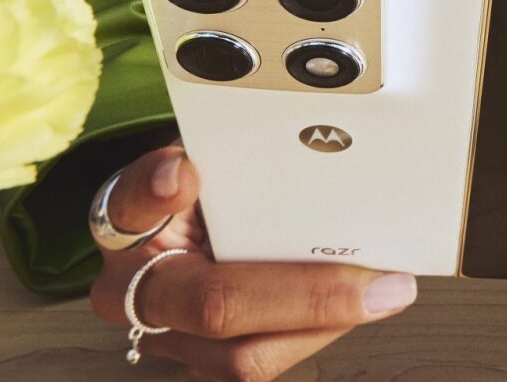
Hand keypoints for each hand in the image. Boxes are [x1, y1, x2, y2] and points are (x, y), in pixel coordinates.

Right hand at [89, 145, 417, 378]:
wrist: (172, 232)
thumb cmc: (195, 188)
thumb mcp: (200, 151)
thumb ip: (224, 149)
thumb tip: (256, 146)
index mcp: (124, 222)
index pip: (132, 204)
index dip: (156, 190)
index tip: (183, 171)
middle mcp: (132, 289)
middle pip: (215, 304)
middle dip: (308, 296)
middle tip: (373, 280)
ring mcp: (169, 335)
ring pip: (245, 354)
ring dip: (324, 324)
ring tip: (382, 292)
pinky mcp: (204, 360)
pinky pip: (264, 359)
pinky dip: (317, 332)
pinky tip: (357, 305)